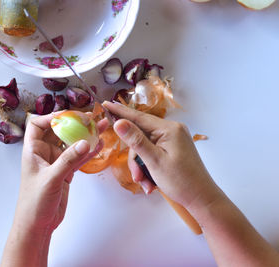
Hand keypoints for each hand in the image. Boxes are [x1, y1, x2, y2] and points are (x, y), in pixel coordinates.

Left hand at [1, 113, 107, 266]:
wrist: (37, 224)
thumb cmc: (34, 203)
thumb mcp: (51, 179)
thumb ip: (68, 160)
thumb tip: (84, 142)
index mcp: (32, 150)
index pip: (37, 125)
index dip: (51, 117)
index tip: (68, 115)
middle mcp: (43, 153)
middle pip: (58, 131)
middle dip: (73, 123)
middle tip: (89, 118)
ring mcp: (56, 162)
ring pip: (71, 144)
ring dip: (84, 136)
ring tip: (100, 126)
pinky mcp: (65, 172)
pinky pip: (78, 157)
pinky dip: (88, 151)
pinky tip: (100, 144)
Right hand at [103, 101, 222, 209]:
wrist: (202, 198)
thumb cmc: (182, 181)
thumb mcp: (154, 161)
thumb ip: (136, 140)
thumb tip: (119, 122)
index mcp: (169, 129)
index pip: (138, 117)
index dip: (120, 112)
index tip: (105, 104)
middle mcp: (171, 131)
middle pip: (140, 137)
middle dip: (136, 159)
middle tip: (137, 177)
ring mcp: (172, 140)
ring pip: (144, 149)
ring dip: (142, 167)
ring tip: (146, 183)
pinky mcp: (172, 149)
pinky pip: (152, 154)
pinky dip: (149, 168)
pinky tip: (152, 183)